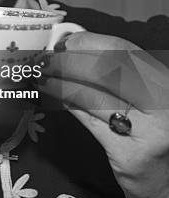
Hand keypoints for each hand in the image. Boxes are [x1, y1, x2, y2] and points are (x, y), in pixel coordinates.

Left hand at [38, 32, 168, 197]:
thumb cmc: (151, 135)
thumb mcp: (144, 98)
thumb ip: (117, 74)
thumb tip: (72, 48)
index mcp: (164, 81)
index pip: (123, 50)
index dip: (88, 42)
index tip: (63, 42)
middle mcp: (163, 102)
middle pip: (106, 69)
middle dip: (68, 60)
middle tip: (44, 60)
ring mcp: (149, 131)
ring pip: (93, 95)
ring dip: (60, 82)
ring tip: (41, 77)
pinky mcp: (130, 155)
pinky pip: (89, 121)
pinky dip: (67, 104)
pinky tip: (52, 96)